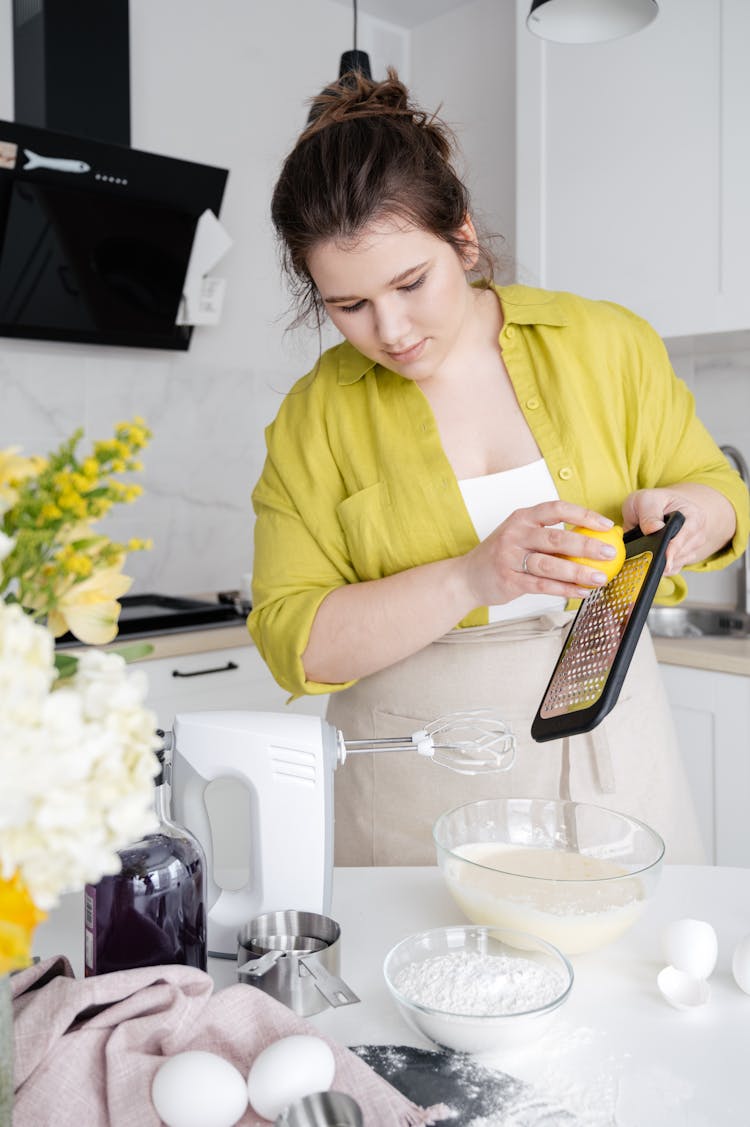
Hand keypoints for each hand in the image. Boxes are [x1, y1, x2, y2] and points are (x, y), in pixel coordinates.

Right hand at [461, 500, 619, 606]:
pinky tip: (581, 592)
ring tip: (600, 578)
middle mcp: (515, 534)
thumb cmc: (503, 555)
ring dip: (578, 572)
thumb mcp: (521, 536)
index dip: (583, 515)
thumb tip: (593, 539)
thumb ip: (550, 535)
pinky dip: (564, 590)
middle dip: (587, 546)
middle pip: (556, 538)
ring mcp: (510, 557)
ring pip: (550, 564)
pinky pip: (542, 586)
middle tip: (609, 553)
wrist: (468, 577)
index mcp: (522, 517)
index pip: (556, 509)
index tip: (605, 525)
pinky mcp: (509, 580)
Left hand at [622, 485, 734, 575]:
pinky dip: (659, 568)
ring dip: (660, 561)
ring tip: (645, 552)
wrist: (655, 508)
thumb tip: (653, 530)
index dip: (674, 546)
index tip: (665, 557)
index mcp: (694, 515)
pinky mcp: (681, 560)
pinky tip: (650, 560)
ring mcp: (690, 549)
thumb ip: (649, 514)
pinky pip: (672, 570)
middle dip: (663, 555)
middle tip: (645, 555)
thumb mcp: (647, 500)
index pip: (687, 534)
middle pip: (682, 553)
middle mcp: (696, 534)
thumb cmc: (654, 503)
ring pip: (677, 563)